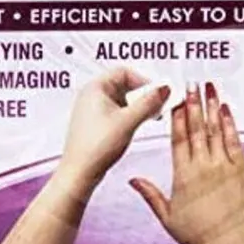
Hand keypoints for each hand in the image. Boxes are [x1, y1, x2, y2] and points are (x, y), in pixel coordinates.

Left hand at [48, 67, 169, 216]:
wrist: (80, 171)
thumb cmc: (95, 147)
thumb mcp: (129, 121)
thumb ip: (149, 102)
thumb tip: (163, 89)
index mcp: (95, 88)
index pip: (124, 72)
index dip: (145, 80)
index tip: (159, 92)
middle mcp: (91, 95)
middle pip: (124, 84)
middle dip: (143, 94)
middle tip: (157, 105)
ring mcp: (92, 109)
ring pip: (122, 99)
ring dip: (138, 105)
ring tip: (150, 116)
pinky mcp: (96, 122)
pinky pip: (117, 111)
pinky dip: (130, 115)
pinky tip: (138, 124)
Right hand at [129, 83, 243, 243]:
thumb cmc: (200, 236)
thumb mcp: (168, 217)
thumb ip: (150, 194)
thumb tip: (133, 180)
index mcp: (184, 175)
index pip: (179, 137)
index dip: (177, 115)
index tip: (175, 98)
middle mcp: (205, 167)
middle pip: (198, 127)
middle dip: (194, 103)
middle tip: (191, 82)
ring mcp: (226, 167)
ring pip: (217, 130)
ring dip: (212, 106)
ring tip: (209, 87)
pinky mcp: (243, 172)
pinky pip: (235, 142)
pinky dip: (230, 124)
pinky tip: (226, 110)